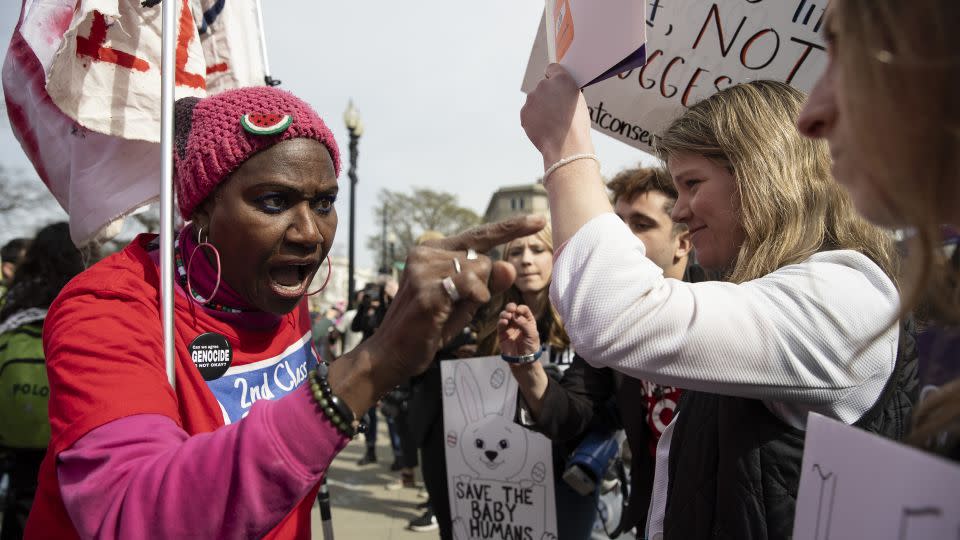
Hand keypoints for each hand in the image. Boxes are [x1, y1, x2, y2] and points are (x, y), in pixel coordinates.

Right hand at [366, 214, 546, 383]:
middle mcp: (426, 253)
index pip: (478, 235)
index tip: (539, 220)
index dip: (510, 228)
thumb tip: (509, 266)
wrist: (391, 354)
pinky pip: (473, 287)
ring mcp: (425, 268)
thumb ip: (486, 284)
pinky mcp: (429, 289)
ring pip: (480, 271)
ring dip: (474, 297)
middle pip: (483, 258)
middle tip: (451, 307)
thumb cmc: (427, 328)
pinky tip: (447, 313)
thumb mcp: (463, 303)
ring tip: (445, 311)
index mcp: (432, 251)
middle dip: (481, 286)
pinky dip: (472, 302)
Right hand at [497, 303, 540, 356]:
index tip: (519, 310)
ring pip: (505, 316)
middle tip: (511, 309)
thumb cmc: (530, 347)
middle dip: (511, 307)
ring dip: (505, 314)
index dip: (521, 308)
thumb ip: (524, 324)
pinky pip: (500, 325)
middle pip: (513, 310)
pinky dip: (501, 321)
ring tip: (508, 316)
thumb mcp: (532, 335)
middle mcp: (518, 322)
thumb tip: (515, 315)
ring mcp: (509, 327)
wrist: (523, 360)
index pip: (524, 310)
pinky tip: (504, 322)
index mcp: (527, 321)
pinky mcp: (502, 334)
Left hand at [520, 64, 594, 166]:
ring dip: (540, 108)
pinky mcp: (524, 112)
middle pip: (542, 87)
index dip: (554, 78)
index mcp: (562, 79)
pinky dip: (534, 120)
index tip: (555, 85)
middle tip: (557, 111)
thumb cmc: (576, 126)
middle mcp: (544, 85)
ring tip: (553, 123)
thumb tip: (559, 91)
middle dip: (547, 96)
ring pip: (535, 101)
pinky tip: (545, 128)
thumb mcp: (579, 101)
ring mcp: (532, 99)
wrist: (566, 146)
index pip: (552, 68)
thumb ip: (566, 90)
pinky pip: (529, 114)